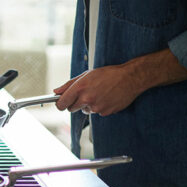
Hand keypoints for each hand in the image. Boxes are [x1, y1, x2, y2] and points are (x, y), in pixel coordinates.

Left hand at [53, 49, 186, 115]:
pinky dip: (99, 107)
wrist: (130, 78)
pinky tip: (106, 97)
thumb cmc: (109, 74)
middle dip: (74, 103)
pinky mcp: (105, 112)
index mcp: (80, 88)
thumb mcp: (86, 75)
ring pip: (85, 110)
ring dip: (88, 105)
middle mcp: (87, 99)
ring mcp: (96, 107)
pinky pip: (96, 112)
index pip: (61, 103)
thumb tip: (56, 92)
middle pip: (71, 109)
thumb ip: (69, 84)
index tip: (61, 103)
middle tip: (84, 95)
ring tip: (99, 93)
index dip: (60, 104)